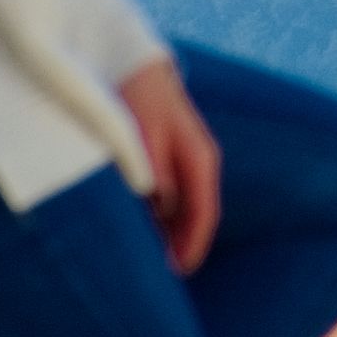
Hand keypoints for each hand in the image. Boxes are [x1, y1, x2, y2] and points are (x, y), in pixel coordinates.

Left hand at [118, 57, 220, 275]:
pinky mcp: (170, 154)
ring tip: (147, 258)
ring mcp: (186, 158)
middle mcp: (199, 161)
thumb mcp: (142, 133)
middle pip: (195, 215)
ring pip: (182, 206)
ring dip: (169, 231)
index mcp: (200, 160)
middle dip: (180, 244)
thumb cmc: (136, 96)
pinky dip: (159, 213)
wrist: (132, 61)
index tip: (176, 273)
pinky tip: (141, 225)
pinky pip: (171, 193)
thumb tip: (162, 209)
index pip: (204, 215)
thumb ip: (153, 171)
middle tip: (158, 275)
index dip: (191, 247)